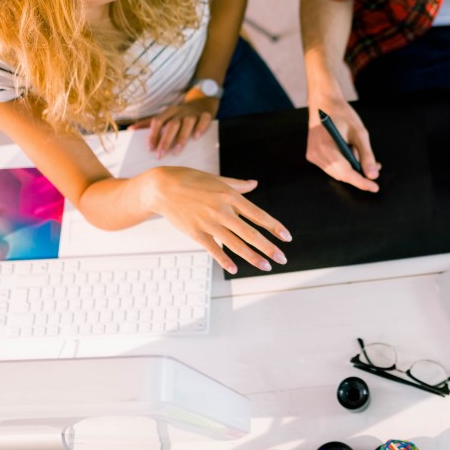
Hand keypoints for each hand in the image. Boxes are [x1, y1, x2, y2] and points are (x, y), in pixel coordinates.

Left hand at [130, 97, 218, 158]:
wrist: (201, 102)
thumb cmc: (179, 114)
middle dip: (165, 140)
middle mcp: (180, 112)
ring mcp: (193, 113)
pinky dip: (200, 127)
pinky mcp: (205, 115)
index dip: (153, 135)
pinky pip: (204, 120)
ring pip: (187, 123)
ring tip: (177, 151)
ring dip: (181, 137)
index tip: (149, 149)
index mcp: (168, 112)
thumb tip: (130, 130)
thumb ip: (148, 123)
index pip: (158, 121)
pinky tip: (196, 137)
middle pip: (171, 125)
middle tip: (160, 155)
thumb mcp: (164, 116)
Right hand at [150, 166, 290, 273]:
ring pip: (235, 244)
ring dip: (252, 257)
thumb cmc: (191, 180)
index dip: (274, 227)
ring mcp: (209, 223)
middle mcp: (223, 210)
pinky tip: (234, 268)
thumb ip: (238, 185)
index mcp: (230, 196)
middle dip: (269, 247)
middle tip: (282, 259)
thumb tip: (255, 183)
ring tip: (266, 266)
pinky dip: (224, 260)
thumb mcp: (218, 180)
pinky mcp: (196, 232)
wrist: (162, 187)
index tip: (287, 238)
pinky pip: (213, 249)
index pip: (258, 214)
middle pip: (251, 233)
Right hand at [305, 97, 379, 191]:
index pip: (346, 173)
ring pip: (336, 172)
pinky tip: (351, 154)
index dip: (361, 183)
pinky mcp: (313, 155)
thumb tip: (372, 175)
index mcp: (327, 148)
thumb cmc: (342, 114)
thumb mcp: (360, 133)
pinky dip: (343, 165)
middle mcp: (316, 155)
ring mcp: (313, 156)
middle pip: (341, 175)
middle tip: (375, 170)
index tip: (374, 187)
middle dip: (359, 175)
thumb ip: (366, 155)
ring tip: (364, 159)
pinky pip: (331, 166)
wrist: (323, 102)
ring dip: (352, 170)